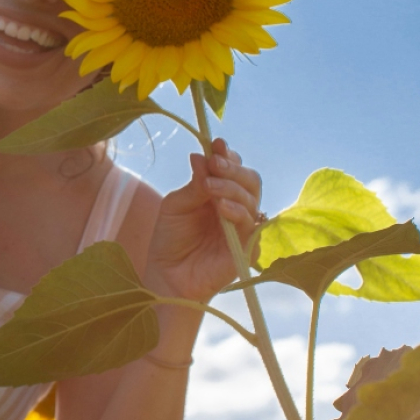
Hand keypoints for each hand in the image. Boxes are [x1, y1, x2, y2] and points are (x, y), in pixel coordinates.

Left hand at [143, 139, 261, 302]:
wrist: (167, 275)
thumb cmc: (170, 238)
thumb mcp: (176, 205)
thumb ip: (193, 184)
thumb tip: (201, 155)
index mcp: (219, 192)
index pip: (233, 167)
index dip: (227, 155)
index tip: (215, 144)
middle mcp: (235, 206)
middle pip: (250, 179)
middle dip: (233, 168)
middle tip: (215, 163)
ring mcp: (243, 227)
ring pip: (251, 198)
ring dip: (231, 187)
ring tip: (209, 186)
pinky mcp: (247, 248)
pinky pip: (251, 225)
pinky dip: (237, 212)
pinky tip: (221, 207)